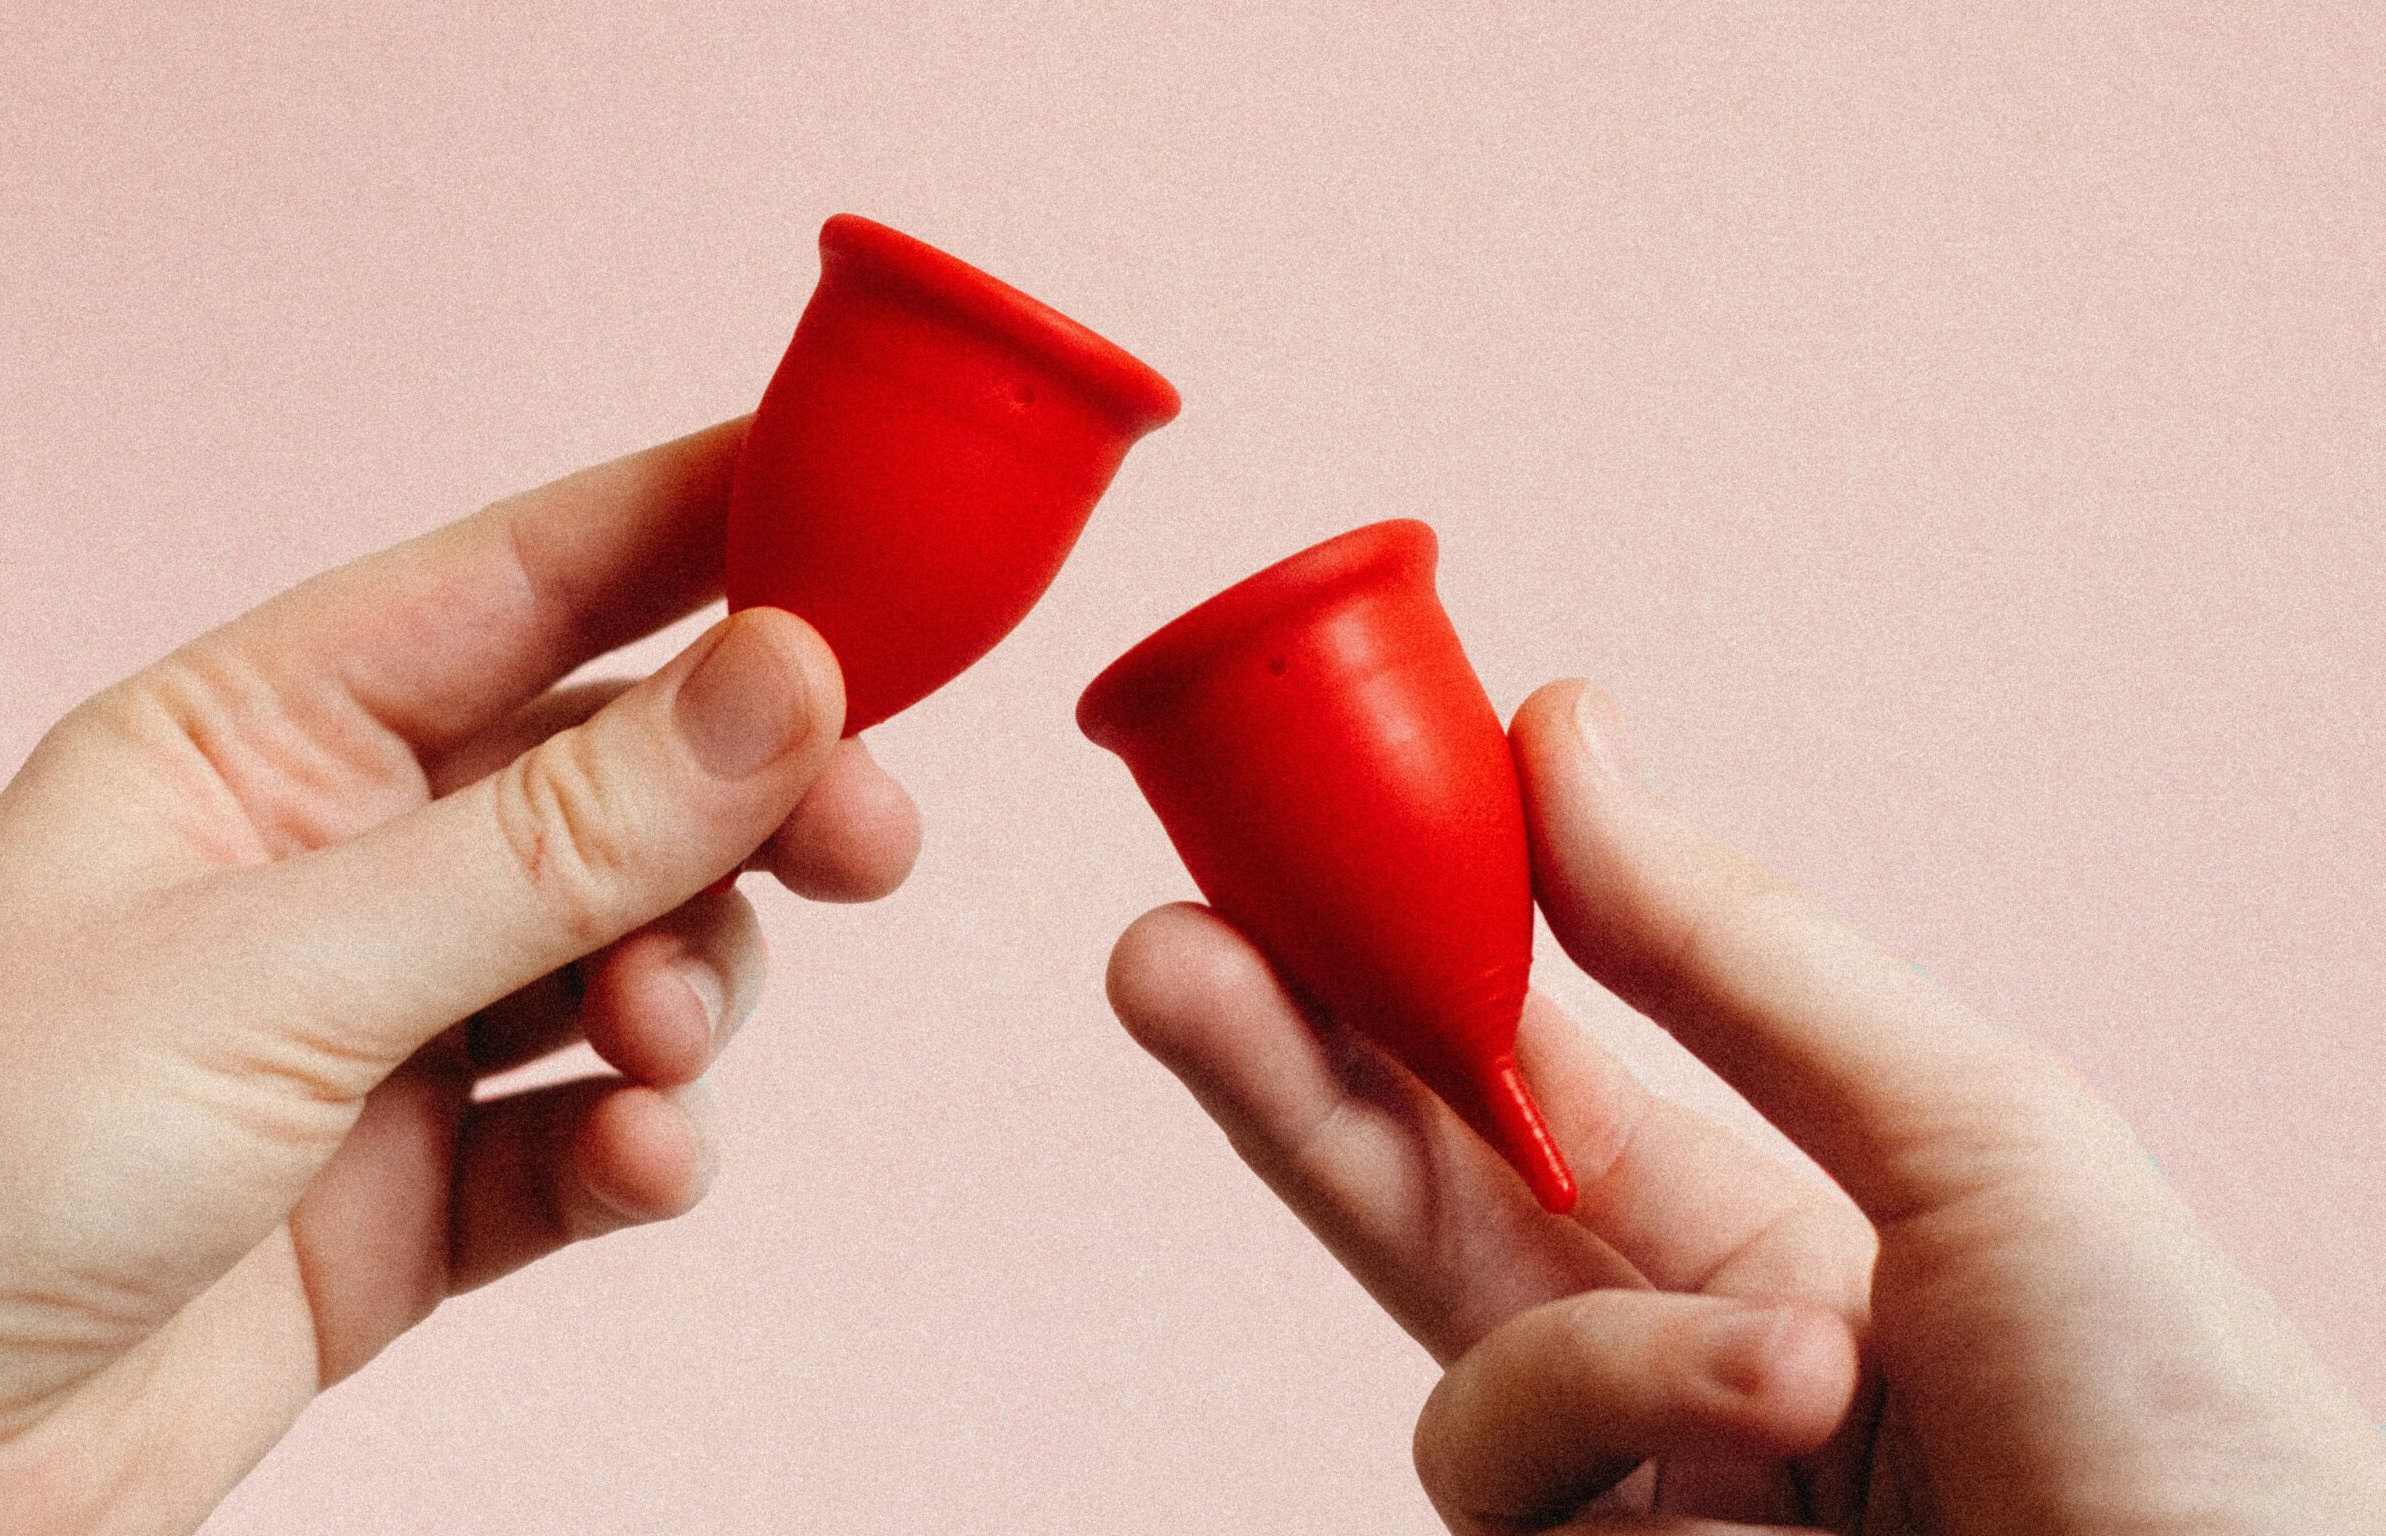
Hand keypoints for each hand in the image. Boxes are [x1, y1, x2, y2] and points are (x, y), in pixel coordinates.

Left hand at [0, 421, 920, 1533]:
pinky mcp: (420, 1198)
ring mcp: (384, 1036)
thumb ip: (561, 838)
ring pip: (633, 953)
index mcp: (260, 736)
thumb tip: (786, 676)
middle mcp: (338, 867)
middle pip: (619, 778)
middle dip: (750, 801)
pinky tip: (633, 1157)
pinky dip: (644, 1139)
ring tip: (659, 1040)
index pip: (529, 581)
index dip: (706, 526)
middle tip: (860, 834)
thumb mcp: (286, 967)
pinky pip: (596, 1132)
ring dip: (687, 985)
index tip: (874, 503)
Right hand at [1107, 679, 2384, 1531]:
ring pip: (1471, 1396)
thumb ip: (1729, 949)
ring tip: (1806, 1384)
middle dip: (1276, 1073)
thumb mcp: (1971, 1124)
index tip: (1290, 845)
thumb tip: (1561, 734)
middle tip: (1159, 957)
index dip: (1390, 960)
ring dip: (1613, 1360)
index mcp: (1756, 1226)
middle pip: (1408, 1203)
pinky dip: (1646, 1451)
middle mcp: (1673, 1370)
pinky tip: (1784, 1482)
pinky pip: (1517, 1510)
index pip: (1518, 1070)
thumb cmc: (2183, 1418)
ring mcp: (1636, 1514)